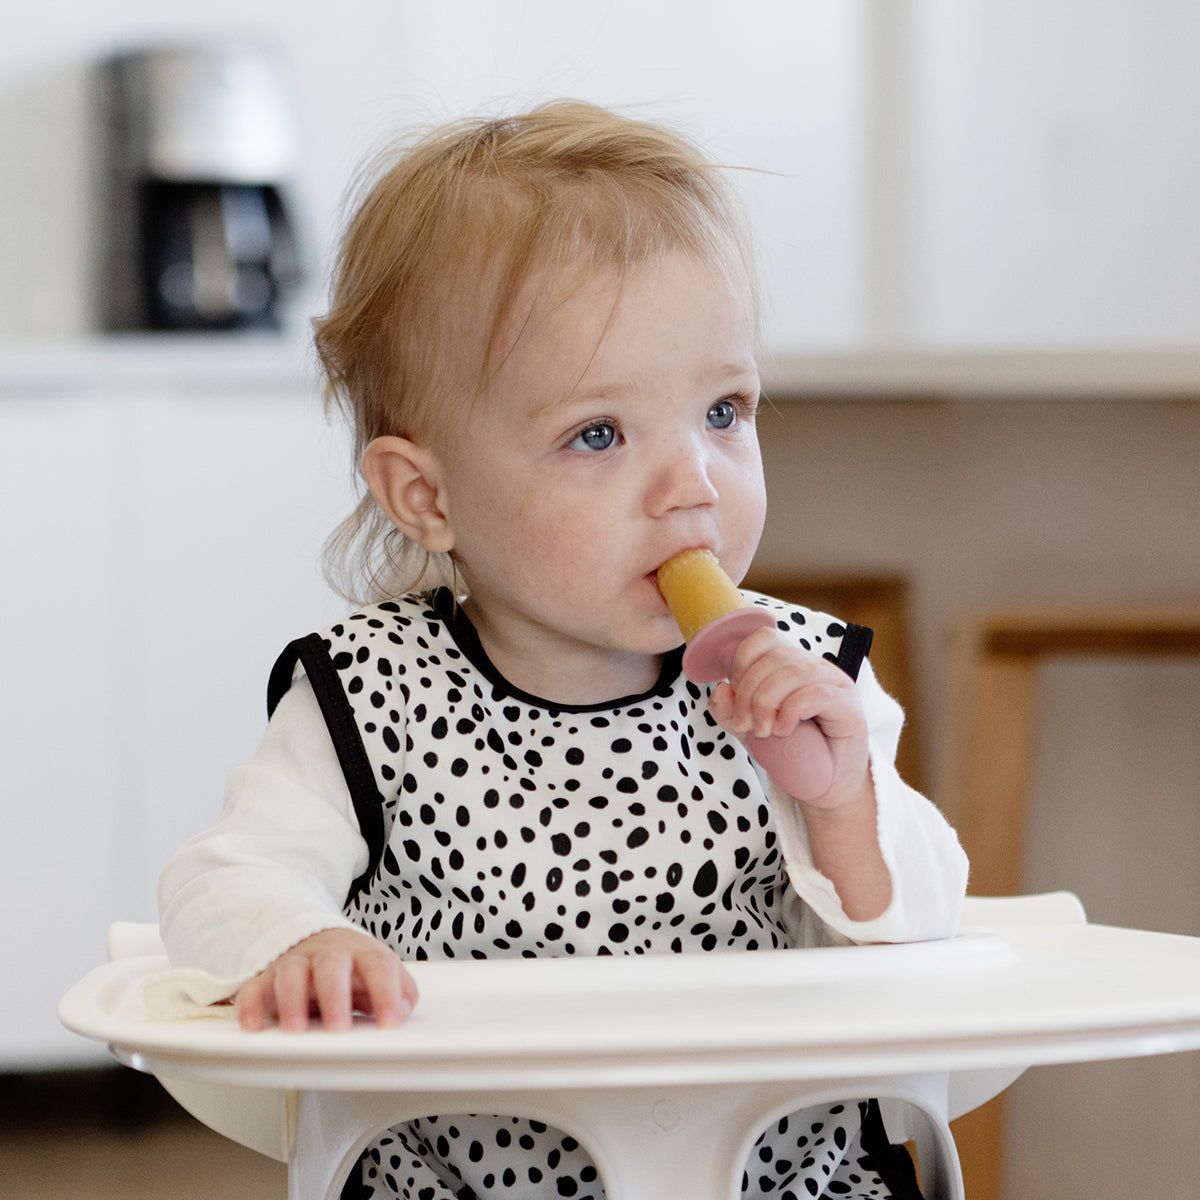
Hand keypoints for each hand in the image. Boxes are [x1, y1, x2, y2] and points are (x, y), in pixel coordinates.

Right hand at [236, 928, 417, 1032]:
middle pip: (332, 964)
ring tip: (296, 1030)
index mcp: (362, 953)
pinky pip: (253, 988)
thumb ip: (400, 992)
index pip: (379, 966)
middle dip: (335, 995)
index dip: (386, 993)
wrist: (318, 940)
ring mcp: (296, 964)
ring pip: (291, 974)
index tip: (390, 1022)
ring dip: (292, 1001)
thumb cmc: (353, 967)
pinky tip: (254, 1026)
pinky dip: (250, 1006)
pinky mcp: (268, 978)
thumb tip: (401, 1013)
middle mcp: (328, 955)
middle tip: (340, 1027)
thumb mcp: (381, 975)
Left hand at [706, 625, 869, 808]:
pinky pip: (817, 693)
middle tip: (744, 724)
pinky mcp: (850, 708)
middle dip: (749, 690)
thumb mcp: (750, 731)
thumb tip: (720, 689)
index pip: (766, 638)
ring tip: (763, 731)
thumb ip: (731, 711)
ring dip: (767, 702)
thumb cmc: (791, 755)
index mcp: (792, 665)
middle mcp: (816, 668)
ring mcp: (837, 684)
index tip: (735, 694)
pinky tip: (783, 731)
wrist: (824, 788)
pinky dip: (791, 711)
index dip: (743, 661)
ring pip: (794, 672)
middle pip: (776, 656)